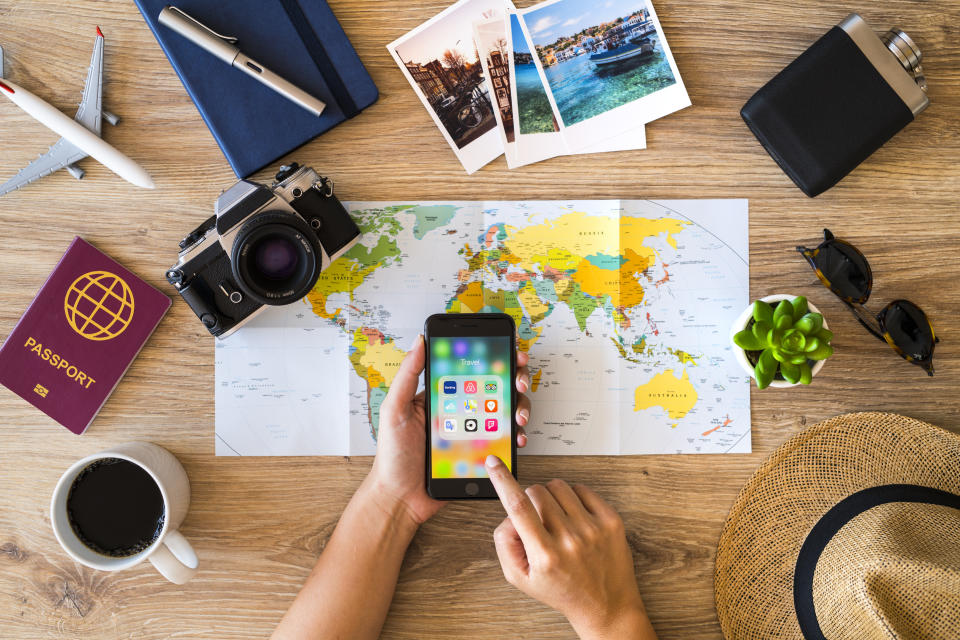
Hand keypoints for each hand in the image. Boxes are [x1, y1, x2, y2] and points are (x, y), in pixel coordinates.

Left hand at [368, 335, 531, 525]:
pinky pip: (505, 440)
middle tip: (519, 381)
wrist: (401, 498)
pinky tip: (517, 437)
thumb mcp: (395, 409)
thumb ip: (408, 374)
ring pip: (506, 411)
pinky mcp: (482, 453)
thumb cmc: (393, 455)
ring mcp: (474, 431)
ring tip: (518, 415)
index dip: (495, 356)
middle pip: (497, 385)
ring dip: (521, 406)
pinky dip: (517, 435)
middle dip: (516, 378)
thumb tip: (419, 340)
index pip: (472, 368)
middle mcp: (462, 409)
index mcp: (443, 394)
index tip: (510, 351)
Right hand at [486, 456, 656, 639]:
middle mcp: (570, 540)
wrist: (606, 605)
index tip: (493, 462)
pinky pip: (582, 489)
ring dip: (551, 497)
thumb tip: (510, 513)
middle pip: (537, 492)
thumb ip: (505, 543)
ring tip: (558, 520)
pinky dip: (573, 497)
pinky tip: (574, 518)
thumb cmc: (562, 590)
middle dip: (531, 501)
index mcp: (545, 555)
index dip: (502, 480)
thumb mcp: (521, 578)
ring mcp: (593, 528)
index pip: (518, 507)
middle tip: (538, 522)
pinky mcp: (611, 520)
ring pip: (558, 486)